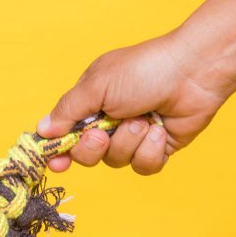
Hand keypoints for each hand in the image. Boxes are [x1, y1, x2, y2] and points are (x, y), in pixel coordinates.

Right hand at [37, 33, 232, 174]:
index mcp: (91, 103)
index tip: (56, 162)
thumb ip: (67, 111)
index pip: (64, 134)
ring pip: (115, 162)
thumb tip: (42, 131)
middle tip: (103, 133)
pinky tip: (159, 129)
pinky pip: (142, 167)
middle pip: (86, 156)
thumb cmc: (144, 70)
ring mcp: (133, 137)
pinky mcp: (156, 149)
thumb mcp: (97, 86)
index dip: (58, 151)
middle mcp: (109, 122)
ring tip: (144, 118)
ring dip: (128, 141)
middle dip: (93, 148)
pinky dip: (149, 150)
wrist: (193, 72)